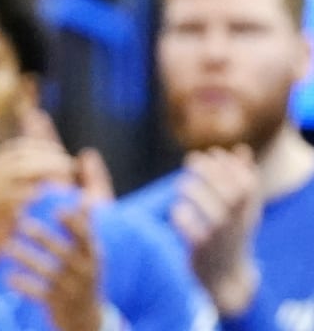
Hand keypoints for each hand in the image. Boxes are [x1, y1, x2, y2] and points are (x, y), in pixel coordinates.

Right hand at [0, 137, 78, 265]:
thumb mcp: (3, 194)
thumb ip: (24, 179)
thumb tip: (54, 166)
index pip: (20, 147)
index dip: (44, 148)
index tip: (63, 155)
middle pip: (23, 154)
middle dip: (49, 157)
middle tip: (70, 165)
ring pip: (22, 169)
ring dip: (47, 170)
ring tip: (66, 179)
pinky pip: (19, 193)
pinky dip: (38, 191)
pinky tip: (54, 196)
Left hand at [6, 204, 104, 330]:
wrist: (86, 319)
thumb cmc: (84, 276)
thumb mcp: (89, 254)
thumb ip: (85, 228)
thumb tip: (84, 199)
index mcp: (91, 255)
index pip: (85, 238)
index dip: (74, 225)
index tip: (57, 210)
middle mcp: (84, 272)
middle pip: (65, 254)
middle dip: (44, 238)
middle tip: (22, 224)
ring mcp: (71, 289)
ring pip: (49, 273)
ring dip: (27, 259)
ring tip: (6, 247)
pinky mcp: (58, 304)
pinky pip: (40, 294)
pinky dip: (24, 286)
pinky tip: (9, 277)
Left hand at [172, 146, 262, 314]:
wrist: (224, 277)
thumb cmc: (230, 233)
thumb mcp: (240, 209)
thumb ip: (241, 179)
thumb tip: (241, 148)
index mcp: (248, 213)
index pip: (249, 186)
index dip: (232, 165)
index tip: (214, 152)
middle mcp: (237, 226)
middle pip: (232, 196)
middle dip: (211, 173)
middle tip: (191, 159)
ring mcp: (220, 240)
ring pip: (214, 215)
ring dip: (195, 192)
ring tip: (181, 184)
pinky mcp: (202, 252)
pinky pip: (192, 233)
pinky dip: (182, 217)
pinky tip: (177, 211)